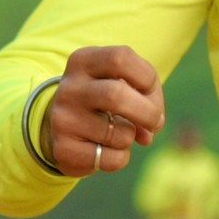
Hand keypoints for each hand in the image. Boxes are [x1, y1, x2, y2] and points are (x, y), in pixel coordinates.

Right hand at [40, 45, 165, 175]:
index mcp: (83, 61)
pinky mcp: (64, 150)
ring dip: (132, 137)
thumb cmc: (105, 100)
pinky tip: (107, 150)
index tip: (148, 91)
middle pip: (117, 95)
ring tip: (119, 134)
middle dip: (148, 113)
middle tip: (156, 122)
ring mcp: (63, 120)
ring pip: (120, 134)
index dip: (146, 78)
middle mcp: (69, 88)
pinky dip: (121, 158)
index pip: (121, 58)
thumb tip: (150, 131)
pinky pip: (112, 159)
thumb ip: (147, 96)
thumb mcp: (124, 83)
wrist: (62, 126)